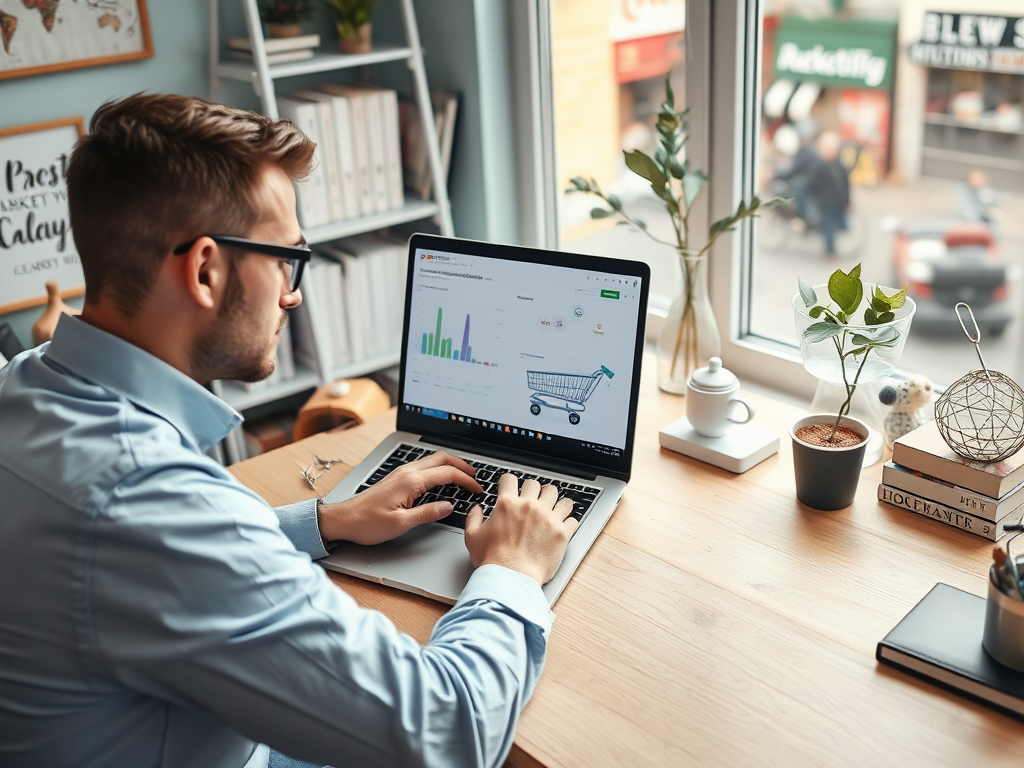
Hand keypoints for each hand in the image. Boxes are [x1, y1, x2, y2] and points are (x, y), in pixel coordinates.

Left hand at [318, 451, 481, 545]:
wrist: (344, 519)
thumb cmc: (368, 523)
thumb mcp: (401, 524)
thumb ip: (428, 513)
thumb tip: (449, 506)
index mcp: (411, 481)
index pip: (447, 473)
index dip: (466, 480)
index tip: (477, 489)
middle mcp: (407, 472)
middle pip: (442, 458)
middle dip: (462, 465)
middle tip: (475, 476)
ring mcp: (401, 472)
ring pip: (432, 459)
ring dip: (450, 465)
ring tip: (462, 476)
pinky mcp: (396, 477)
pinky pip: (423, 466)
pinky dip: (438, 468)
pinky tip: (441, 479)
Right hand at [464, 475, 576, 585]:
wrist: (511, 578)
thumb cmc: (492, 561)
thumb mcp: (472, 537)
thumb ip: (473, 518)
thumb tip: (477, 509)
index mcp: (507, 505)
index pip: (510, 479)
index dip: (509, 482)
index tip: (511, 487)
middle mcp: (529, 506)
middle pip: (536, 485)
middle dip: (533, 491)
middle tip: (533, 499)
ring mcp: (547, 518)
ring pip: (558, 496)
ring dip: (554, 500)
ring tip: (553, 507)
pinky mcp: (561, 532)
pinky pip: (572, 518)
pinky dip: (568, 520)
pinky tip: (564, 525)